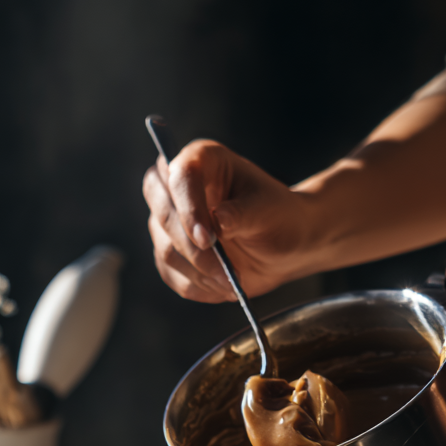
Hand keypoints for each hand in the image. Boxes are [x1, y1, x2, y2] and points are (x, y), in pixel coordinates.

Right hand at [143, 139, 311, 301]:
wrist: (284, 246)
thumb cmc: (278, 217)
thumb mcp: (268, 210)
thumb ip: (241, 214)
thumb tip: (217, 221)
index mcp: (203, 160)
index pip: (180, 176)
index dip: (189, 208)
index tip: (208, 239)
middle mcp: (179, 187)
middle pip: (161, 211)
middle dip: (189, 245)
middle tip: (220, 266)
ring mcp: (170, 221)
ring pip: (165, 249)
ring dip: (199, 271)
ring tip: (231, 279)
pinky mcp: (171, 252)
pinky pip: (171, 274)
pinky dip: (198, 285)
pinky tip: (223, 284)